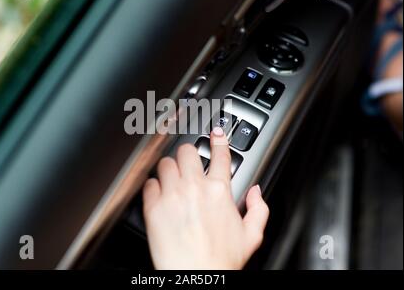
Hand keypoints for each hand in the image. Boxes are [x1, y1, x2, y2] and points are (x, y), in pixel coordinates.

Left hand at [142, 127, 268, 269]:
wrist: (197, 277)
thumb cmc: (222, 260)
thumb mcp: (252, 235)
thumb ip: (259, 208)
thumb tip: (256, 191)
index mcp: (219, 191)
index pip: (220, 154)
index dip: (219, 139)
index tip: (216, 133)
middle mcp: (194, 187)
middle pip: (187, 150)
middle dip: (188, 154)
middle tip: (188, 162)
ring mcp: (172, 195)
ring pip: (165, 162)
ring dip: (169, 168)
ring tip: (171, 178)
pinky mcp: (153, 207)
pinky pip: (149, 183)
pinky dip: (153, 186)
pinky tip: (158, 194)